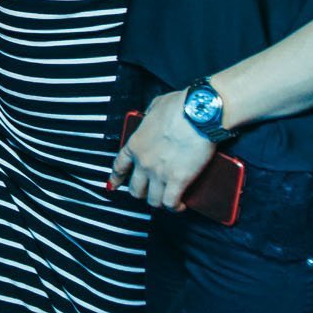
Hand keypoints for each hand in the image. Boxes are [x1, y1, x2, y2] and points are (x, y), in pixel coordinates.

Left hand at [107, 90, 217, 211]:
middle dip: (143, 193)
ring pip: (153, 200)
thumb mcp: (156, 106)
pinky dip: (175, 207)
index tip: (114, 185)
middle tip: (153, 192)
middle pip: (135, 189)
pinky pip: (170, 203)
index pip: (119, 166)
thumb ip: (149, 116)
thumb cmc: (180, 106)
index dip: (116, 178)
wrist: (198, 113)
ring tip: (169, 199)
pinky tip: (180, 205)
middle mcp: (143, 161)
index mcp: (135, 143)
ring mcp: (159, 172)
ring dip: (160, 202)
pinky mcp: (177, 180)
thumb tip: (152, 117)